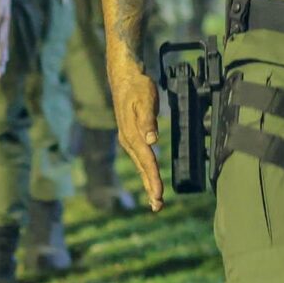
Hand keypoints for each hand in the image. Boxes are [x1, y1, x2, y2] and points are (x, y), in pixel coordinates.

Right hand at [110, 50, 164, 212]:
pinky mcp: (129, 135)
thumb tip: (152, 140)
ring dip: (148, 181)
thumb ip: (148, 120)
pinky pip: (139, 157)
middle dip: (150, 187)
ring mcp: (127, 138)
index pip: (146, 161)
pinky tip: (149, 176)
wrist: (124, 76)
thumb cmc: (137, 86)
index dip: (153, 179)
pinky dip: (145, 170)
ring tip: (154, 198)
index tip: (159, 195)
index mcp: (132, 135)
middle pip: (142, 167)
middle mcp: (128, 140)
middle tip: (157, 206)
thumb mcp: (145, 100)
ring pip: (140, 164)